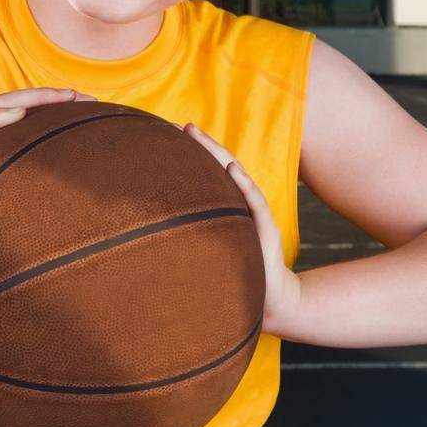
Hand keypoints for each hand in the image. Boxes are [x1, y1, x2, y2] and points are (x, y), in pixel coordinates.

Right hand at [0, 86, 94, 224]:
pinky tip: (20, 114)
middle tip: (90, 99)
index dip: (51, 106)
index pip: (20, 110)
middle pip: (18, 101)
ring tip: (66, 98)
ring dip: (35, 100)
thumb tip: (22, 194)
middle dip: (55, 98)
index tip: (85, 109)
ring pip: (1, 105)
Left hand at [183, 122, 302, 336]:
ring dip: (219, 157)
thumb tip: (155, 234)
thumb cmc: (239, 278)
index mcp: (229, 211)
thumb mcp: (214, 255)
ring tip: (200, 137)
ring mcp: (256, 217)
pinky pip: (255, 204)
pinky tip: (231, 170)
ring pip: (237, 179)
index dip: (196, 157)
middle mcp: (242, 208)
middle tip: (185, 127)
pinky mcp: (268, 231)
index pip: (210, 177)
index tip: (173, 137)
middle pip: (223, 169)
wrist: (271, 300)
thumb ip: (195, 238)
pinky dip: (243, 184)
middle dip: (205, 147)